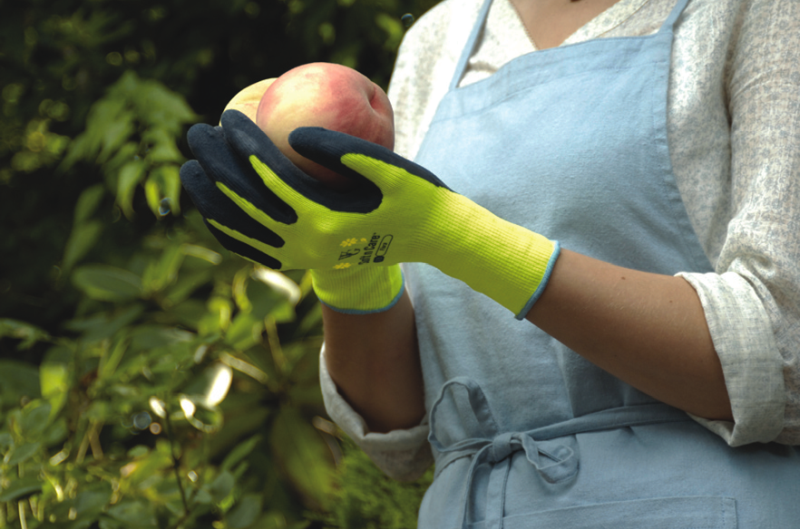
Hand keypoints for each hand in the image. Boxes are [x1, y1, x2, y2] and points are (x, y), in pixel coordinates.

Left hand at [182, 110, 559, 316]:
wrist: (431, 241)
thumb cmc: (415, 197)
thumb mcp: (389, 167)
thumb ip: (341, 149)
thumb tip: (293, 131)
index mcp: (327, 218)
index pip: (270, 176)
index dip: (243, 144)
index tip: (227, 116)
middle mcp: (308, 243)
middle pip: (246, 202)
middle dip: (215, 165)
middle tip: (196, 134)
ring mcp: (304, 257)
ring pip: (242, 231)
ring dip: (211, 199)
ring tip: (190, 170)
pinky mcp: (304, 262)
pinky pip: (255, 250)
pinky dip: (228, 231)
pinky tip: (213, 211)